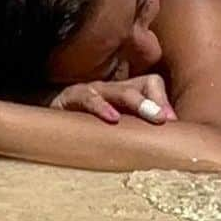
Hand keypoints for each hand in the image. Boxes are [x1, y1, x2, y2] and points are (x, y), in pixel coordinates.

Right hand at [50, 74, 176, 124]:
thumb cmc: (86, 126)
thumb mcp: (116, 129)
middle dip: (155, 101)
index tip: (173, 123)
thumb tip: (167, 137)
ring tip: (152, 117)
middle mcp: (112, 88)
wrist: (48, 118)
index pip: (151, 83)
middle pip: (140, 85)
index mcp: (125, 93)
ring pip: (118, 90)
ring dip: (137, 102)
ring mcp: (92, 91)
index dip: (162, 100)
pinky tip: (111, 119)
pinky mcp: (71, 98)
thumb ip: (138, 131)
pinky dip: (101, 107)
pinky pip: (88, 98)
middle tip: (165, 120)